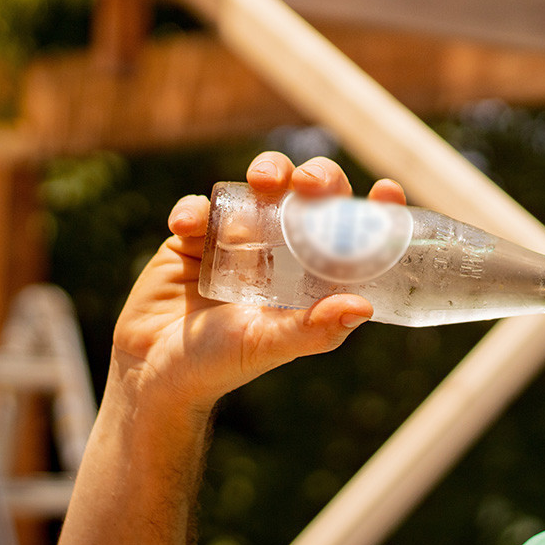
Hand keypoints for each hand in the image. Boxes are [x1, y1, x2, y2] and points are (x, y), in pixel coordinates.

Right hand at [109, 152, 406, 416]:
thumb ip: (312, 329)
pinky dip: (196, 210)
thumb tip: (362, 307)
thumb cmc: (222, 364)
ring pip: (261, 185)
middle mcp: (280, 248)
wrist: (157, 374)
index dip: (373, 209)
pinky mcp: (193, 237)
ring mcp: (236, 237)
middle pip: (309, 194)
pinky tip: (188, 228)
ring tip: (263, 182)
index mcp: (310, 273)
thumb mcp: (270, 345)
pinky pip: (199, 208)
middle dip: (316, 177)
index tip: (388, 192)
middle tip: (309, 184)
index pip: (350, 232)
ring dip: (267, 171)